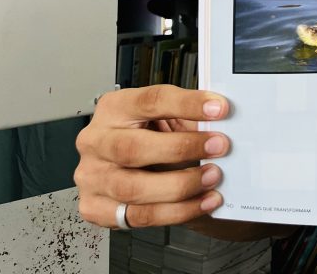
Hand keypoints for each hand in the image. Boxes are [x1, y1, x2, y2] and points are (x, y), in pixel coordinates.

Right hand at [75, 85, 229, 228]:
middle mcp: (97, 141)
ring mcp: (92, 177)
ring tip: (212, 177)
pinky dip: (175, 211)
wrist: (128, 165)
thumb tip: (224, 122)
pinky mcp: (96, 208)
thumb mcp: (168, 117)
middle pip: (133, 148)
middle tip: (219, 146)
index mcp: (114, 107)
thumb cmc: (149, 135)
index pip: (150, 101)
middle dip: (182, 148)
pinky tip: (201, 201)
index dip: (187, 104)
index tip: (219, 109)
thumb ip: (190, 118)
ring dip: (181, 185)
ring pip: (134, 188)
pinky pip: (138, 216)